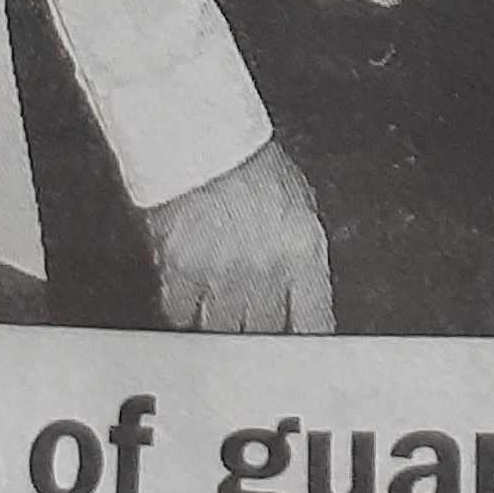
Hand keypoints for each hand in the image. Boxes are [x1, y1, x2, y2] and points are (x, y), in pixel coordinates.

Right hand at [139, 138, 332, 330]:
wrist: (202, 137)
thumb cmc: (251, 163)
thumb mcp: (298, 205)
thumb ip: (300, 254)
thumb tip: (301, 293)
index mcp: (302, 253)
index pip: (312, 322)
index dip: (304, 344)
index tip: (298, 355)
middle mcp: (264, 271)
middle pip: (263, 334)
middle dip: (258, 337)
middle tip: (251, 340)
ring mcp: (221, 275)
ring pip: (222, 332)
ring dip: (221, 330)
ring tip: (219, 320)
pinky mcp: (180, 271)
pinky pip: (182, 316)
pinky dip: (185, 315)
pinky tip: (189, 304)